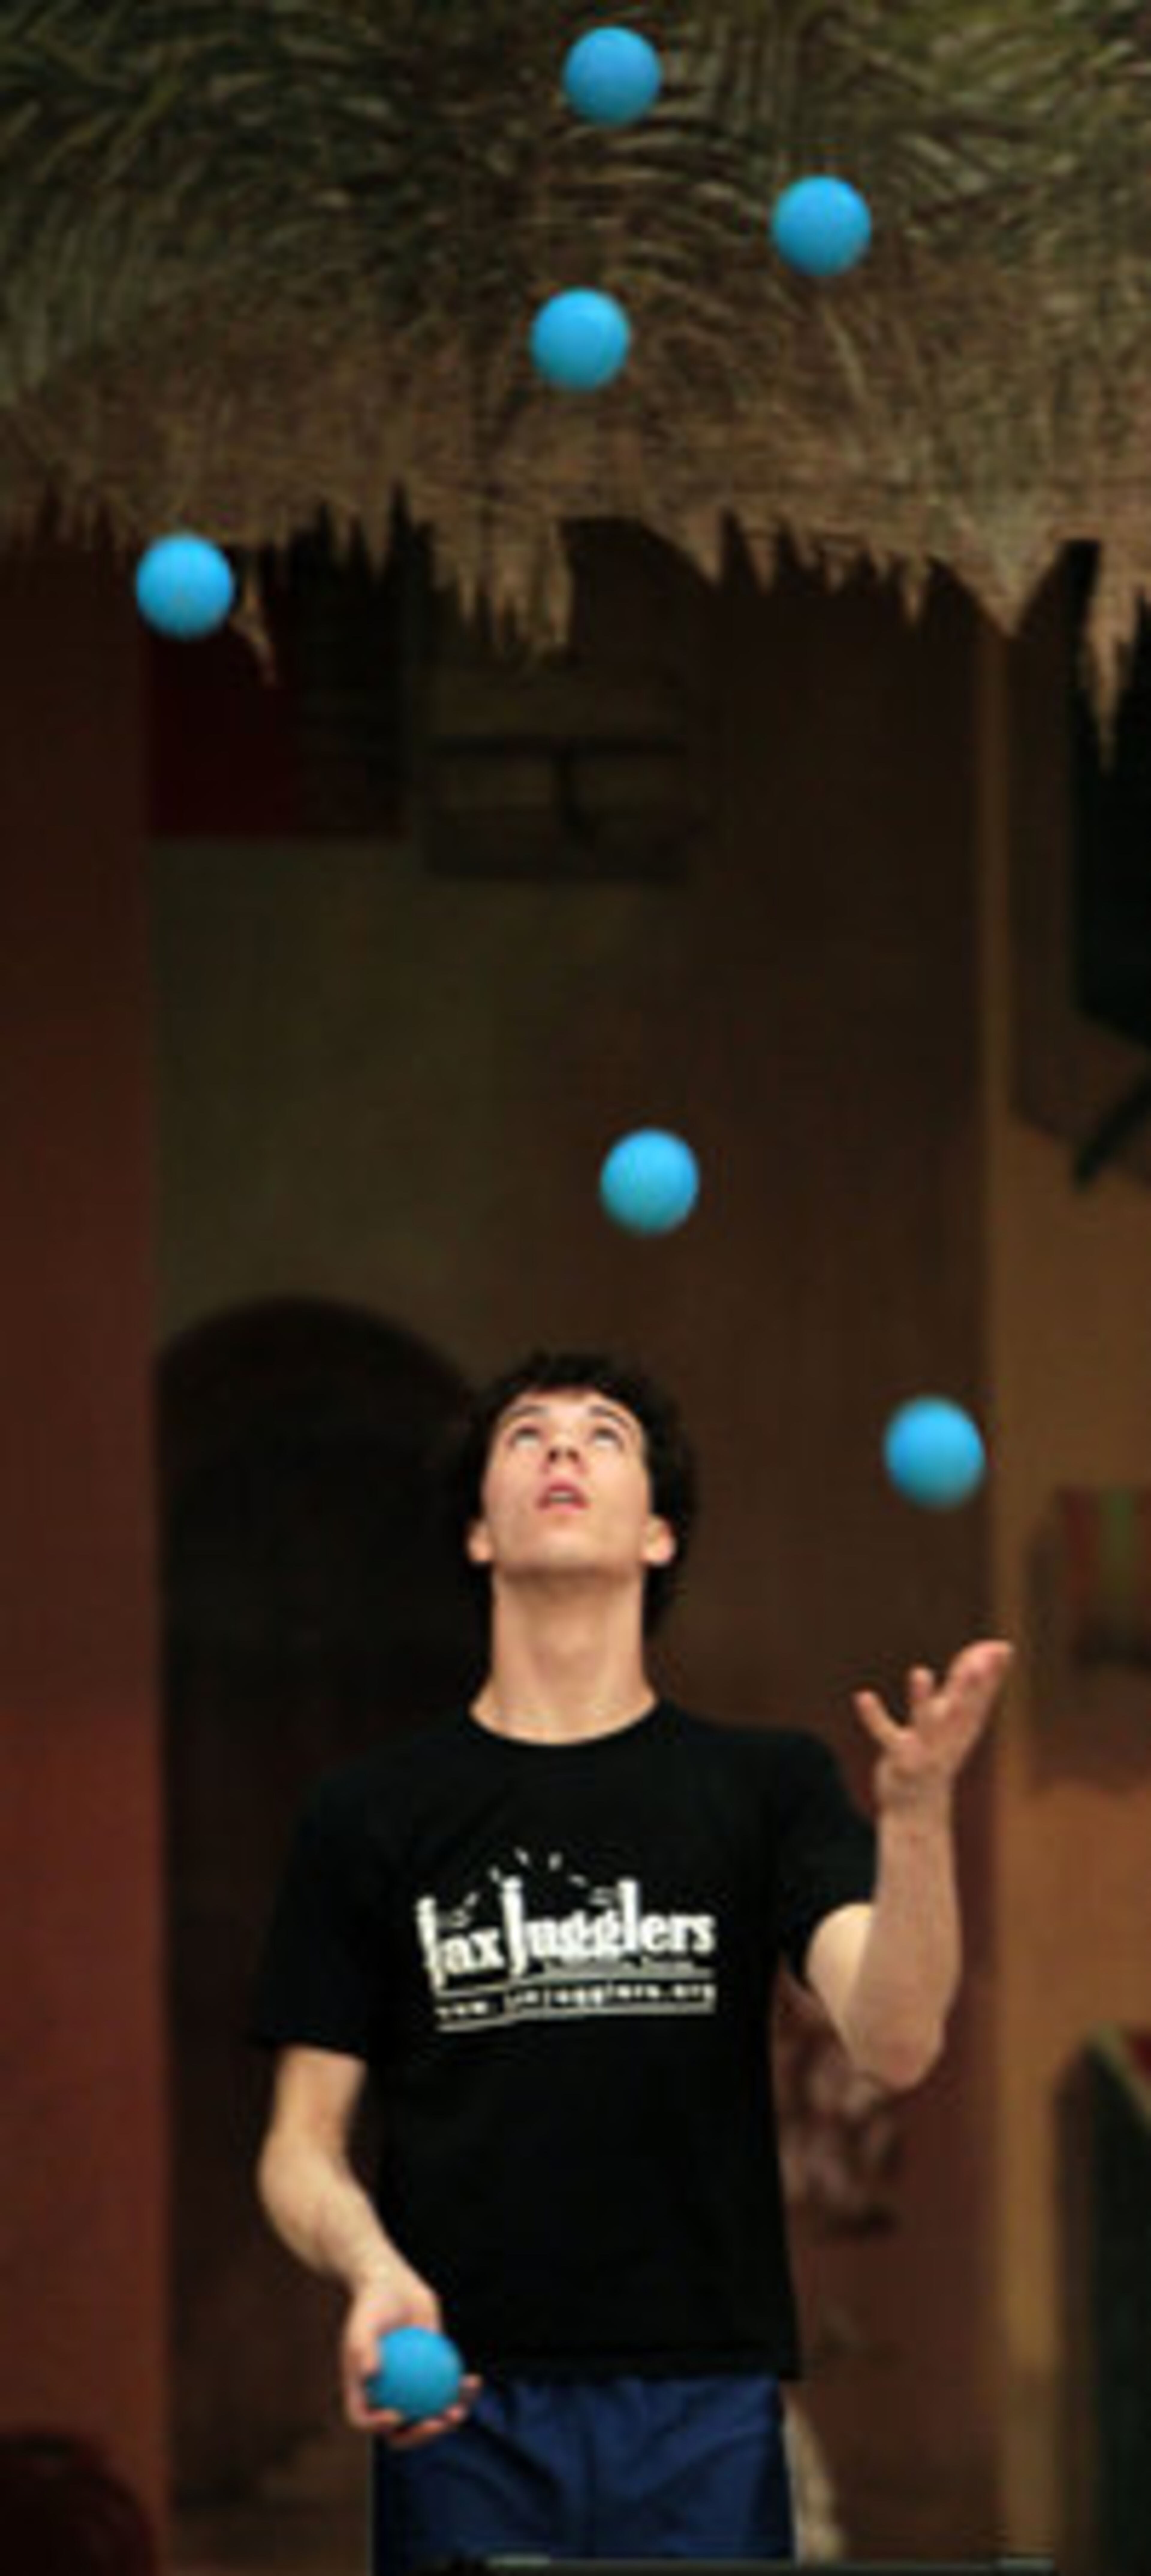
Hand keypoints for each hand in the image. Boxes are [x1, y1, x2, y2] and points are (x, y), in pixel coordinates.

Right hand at [341, 2267, 481, 2448]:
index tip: (397, 2415)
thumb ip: (364, 2348)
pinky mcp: (431, 2376)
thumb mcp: (363, 2322)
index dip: (378, 2427)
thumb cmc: (372, 2305)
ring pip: (428, 2415)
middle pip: (400, 2431)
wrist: (393, 2287)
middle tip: (437, 2422)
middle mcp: (386, 2397)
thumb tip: (372, 2375)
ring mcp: (410, 2390)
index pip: (364, 2420)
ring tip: (459, 2412)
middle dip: (420, 2436)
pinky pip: (447, 2390)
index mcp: (363, 2391)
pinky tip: (473, 2382)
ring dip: (446, 2420)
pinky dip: (461, 2390)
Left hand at [853, 1637, 1012, 1814]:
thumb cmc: (939, 1751)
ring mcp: (926, 1750)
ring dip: (922, 1698)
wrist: (919, 1808)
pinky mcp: (900, 1759)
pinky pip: (886, 1736)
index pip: (982, 1696)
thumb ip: (972, 1681)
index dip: (992, 1674)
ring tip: (919, 1672)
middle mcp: (951, 1738)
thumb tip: (1000, 1647)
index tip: (1003, 1648)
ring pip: (926, 1722)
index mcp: (967, 1726)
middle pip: (962, 1709)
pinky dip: (874, 1717)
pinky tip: (863, 1696)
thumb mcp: (958, 1717)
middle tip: (979, 1664)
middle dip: (970, 1687)